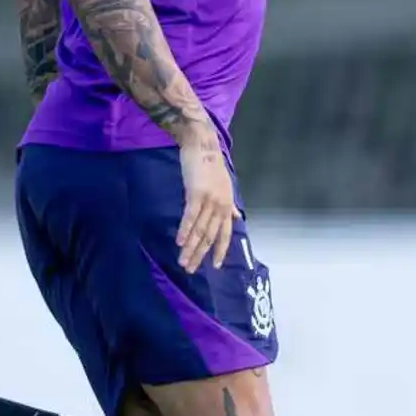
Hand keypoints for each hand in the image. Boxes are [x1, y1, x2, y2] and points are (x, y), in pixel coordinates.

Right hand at [176, 122, 239, 273]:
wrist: (202, 145)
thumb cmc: (211, 166)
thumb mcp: (226, 186)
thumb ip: (230, 205)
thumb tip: (236, 216)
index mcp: (227, 206)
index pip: (225, 234)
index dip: (219, 251)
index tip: (215, 266)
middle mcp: (221, 206)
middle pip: (210, 236)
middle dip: (200, 255)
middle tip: (190, 269)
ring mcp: (209, 201)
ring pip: (199, 230)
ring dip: (190, 247)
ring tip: (182, 261)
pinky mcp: (196, 194)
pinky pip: (190, 216)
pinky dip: (184, 230)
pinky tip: (179, 242)